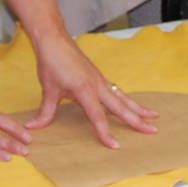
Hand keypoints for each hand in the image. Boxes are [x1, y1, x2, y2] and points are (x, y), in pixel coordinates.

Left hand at [25, 34, 158, 148]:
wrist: (54, 39)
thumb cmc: (51, 62)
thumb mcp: (48, 89)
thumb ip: (45, 112)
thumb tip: (33, 127)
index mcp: (85, 90)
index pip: (98, 117)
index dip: (105, 133)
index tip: (115, 147)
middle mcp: (97, 85)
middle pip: (121, 107)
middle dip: (138, 120)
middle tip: (153, 131)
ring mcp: (100, 80)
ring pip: (124, 97)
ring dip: (139, 108)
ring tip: (154, 116)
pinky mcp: (99, 77)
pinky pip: (118, 91)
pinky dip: (128, 99)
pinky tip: (132, 105)